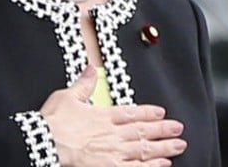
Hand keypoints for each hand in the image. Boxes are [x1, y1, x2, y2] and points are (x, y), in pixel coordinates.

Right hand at [42, 66, 186, 166]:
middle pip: (142, 131)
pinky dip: (151, 166)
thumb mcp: (66, 96)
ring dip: (163, 147)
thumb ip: (83, 85)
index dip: (147, 113)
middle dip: (163, 130)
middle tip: (178, 129)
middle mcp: (113, 133)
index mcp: (103, 116)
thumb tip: (91, 69)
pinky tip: (163, 164)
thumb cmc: (55, 122)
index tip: (161, 112)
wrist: (49, 142)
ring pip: (144, 149)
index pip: (131, 113)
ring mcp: (114, 152)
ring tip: (178, 146)